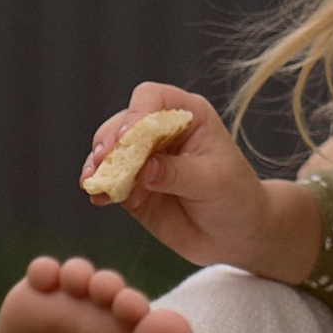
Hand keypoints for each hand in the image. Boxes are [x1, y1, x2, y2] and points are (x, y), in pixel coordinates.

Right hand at [82, 85, 316, 280]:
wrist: (237, 234)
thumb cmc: (236, 196)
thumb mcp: (213, 181)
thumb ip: (177, 173)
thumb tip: (143, 168)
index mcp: (188, 115)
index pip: (153, 98)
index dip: (137, 113)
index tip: (128, 136)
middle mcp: (161, 131)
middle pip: (122, 123)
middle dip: (110, 141)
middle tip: (104, 161)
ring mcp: (143, 159)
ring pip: (109, 152)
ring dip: (98, 165)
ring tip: (94, 181)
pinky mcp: (132, 186)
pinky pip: (108, 182)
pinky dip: (100, 187)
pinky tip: (98, 198)